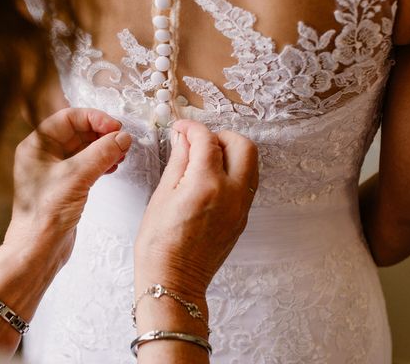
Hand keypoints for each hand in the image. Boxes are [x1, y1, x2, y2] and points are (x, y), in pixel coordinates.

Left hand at [5, 108, 131, 267]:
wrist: (38, 250)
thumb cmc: (44, 215)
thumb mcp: (76, 176)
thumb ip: (101, 153)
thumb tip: (121, 137)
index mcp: (37, 145)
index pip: (68, 118)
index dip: (94, 119)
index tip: (115, 127)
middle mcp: (43, 155)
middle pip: (78, 131)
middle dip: (102, 133)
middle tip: (122, 140)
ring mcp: (54, 171)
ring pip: (84, 148)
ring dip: (104, 148)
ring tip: (121, 153)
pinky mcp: (65, 185)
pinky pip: (86, 165)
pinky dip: (102, 162)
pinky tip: (114, 165)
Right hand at [134, 120, 258, 299]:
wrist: (174, 281)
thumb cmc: (159, 245)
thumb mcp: (162, 196)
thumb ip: (178, 161)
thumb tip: (183, 138)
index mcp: (207, 185)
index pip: (207, 140)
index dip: (192, 128)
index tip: (181, 128)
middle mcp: (232, 193)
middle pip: (243, 145)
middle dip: (221, 135)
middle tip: (199, 141)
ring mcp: (241, 207)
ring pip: (250, 163)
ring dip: (231, 152)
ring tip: (205, 158)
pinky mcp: (243, 218)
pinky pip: (247, 183)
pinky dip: (233, 171)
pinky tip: (211, 177)